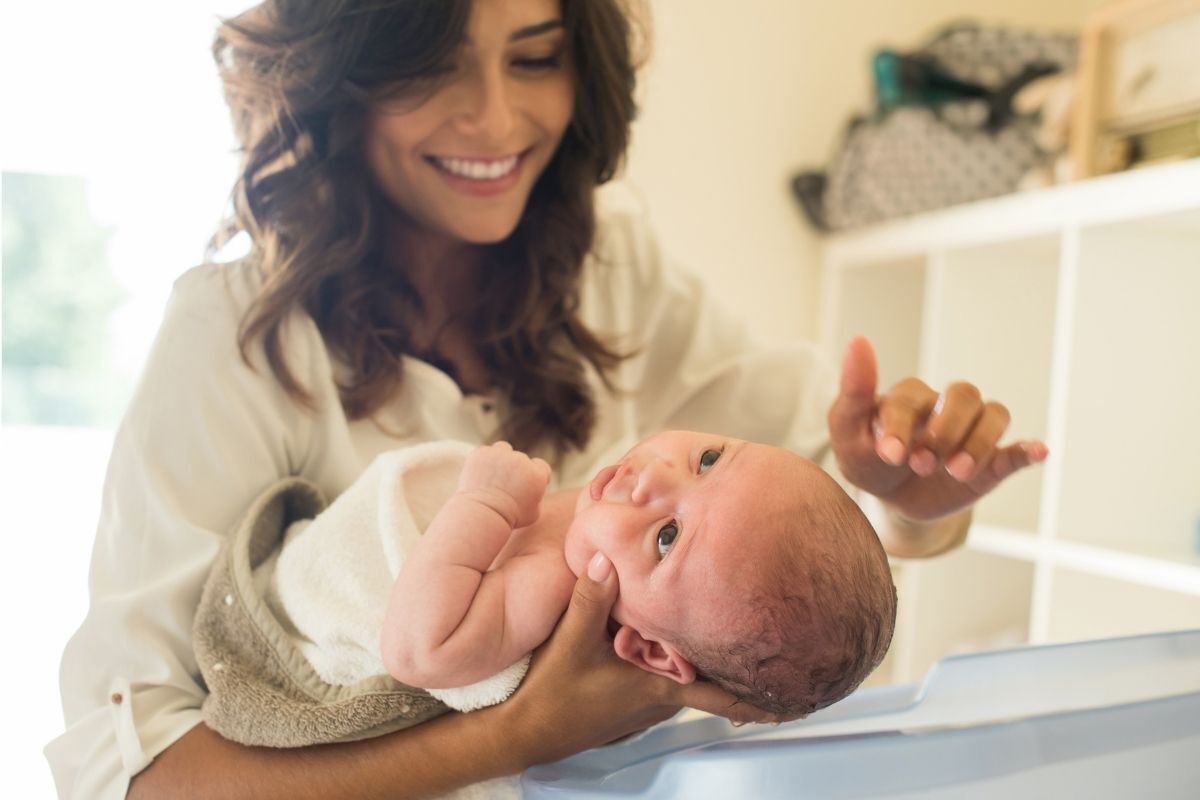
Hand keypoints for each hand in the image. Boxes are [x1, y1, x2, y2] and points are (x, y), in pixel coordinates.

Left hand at [457, 441, 551, 527]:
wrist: (481, 514)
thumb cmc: (509, 518)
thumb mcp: (533, 513)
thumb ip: (538, 496)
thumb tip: (536, 489)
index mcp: (536, 473)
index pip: (540, 465)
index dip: (534, 474)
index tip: (526, 483)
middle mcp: (520, 460)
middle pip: (521, 458)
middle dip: (516, 469)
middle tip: (505, 485)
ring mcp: (500, 454)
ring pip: (503, 449)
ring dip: (501, 458)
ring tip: (494, 474)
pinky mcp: (481, 453)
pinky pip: (485, 452)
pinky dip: (483, 461)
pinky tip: (481, 474)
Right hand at [497, 553, 783, 765]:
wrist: (525, 729)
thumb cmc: (552, 697)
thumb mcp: (571, 642)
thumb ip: (592, 598)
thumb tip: (607, 557)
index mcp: (658, 686)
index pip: (724, 695)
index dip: (766, 697)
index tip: (804, 696)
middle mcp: (661, 694)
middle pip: (709, 669)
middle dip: (738, 654)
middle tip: (775, 635)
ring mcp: (647, 698)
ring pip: (687, 668)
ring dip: (703, 650)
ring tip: (724, 620)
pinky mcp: (631, 695)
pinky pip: (665, 669)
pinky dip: (675, 652)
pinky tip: (665, 631)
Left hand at [828, 336, 1047, 520]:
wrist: (891, 500)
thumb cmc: (867, 459)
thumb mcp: (847, 432)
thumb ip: (853, 391)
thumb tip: (858, 339)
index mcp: (909, 396)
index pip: (913, 397)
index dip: (902, 426)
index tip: (890, 455)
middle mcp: (946, 406)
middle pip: (964, 395)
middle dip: (944, 432)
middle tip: (919, 465)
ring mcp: (971, 432)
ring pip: (994, 414)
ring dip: (979, 442)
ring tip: (957, 471)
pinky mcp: (991, 462)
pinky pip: (1016, 449)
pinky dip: (1027, 450)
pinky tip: (1036, 452)